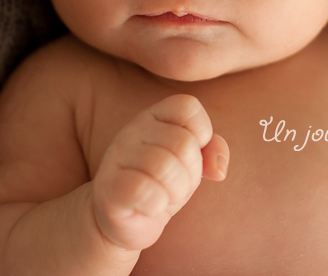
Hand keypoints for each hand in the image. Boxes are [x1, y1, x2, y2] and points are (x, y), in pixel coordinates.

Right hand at [91, 94, 228, 250]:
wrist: (124, 220)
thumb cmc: (162, 184)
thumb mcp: (191, 163)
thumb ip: (212, 151)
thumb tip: (219, 169)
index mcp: (153, 116)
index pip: (187, 106)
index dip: (202, 132)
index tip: (191, 154)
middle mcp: (133, 130)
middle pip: (183, 143)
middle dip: (191, 173)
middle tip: (176, 184)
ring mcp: (117, 156)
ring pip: (166, 167)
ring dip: (175, 192)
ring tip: (163, 196)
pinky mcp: (109, 186)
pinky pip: (144, 190)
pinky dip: (157, 204)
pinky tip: (149, 207)